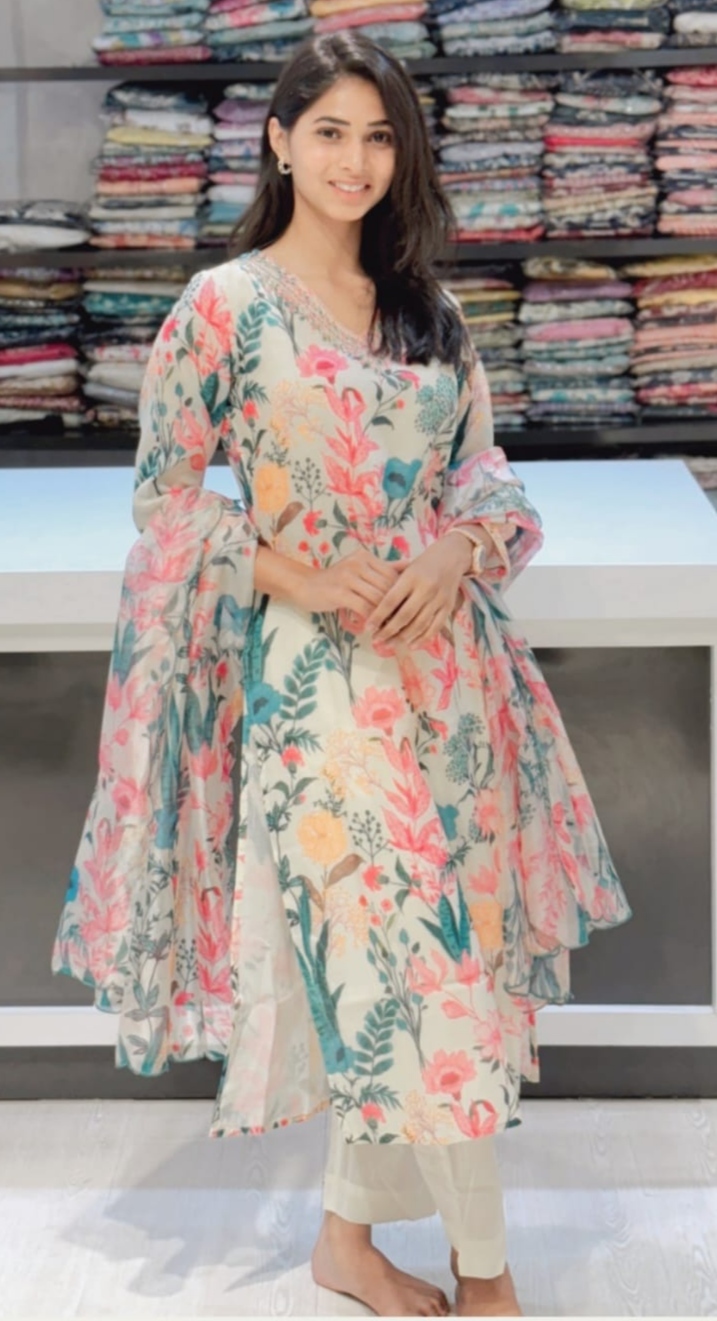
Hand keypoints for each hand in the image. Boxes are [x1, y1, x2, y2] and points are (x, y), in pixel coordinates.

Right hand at [295, 546, 406, 618]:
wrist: (305, 585)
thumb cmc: (335, 580)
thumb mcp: (360, 569)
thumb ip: (384, 567)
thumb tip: (410, 564)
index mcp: (365, 557)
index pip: (392, 575)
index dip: (402, 593)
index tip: (406, 609)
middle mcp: (358, 563)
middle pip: (387, 587)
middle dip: (396, 606)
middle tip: (403, 623)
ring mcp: (348, 577)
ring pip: (377, 598)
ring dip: (385, 616)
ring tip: (391, 628)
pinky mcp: (340, 592)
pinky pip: (364, 608)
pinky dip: (371, 620)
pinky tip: (373, 629)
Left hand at [363, 533, 471, 647]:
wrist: (452, 555)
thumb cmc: (423, 563)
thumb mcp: (406, 567)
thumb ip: (391, 584)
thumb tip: (370, 604)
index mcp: (411, 576)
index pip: (391, 600)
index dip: (378, 616)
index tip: (368, 627)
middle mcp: (426, 588)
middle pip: (404, 616)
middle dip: (388, 631)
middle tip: (375, 640)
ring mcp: (439, 599)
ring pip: (419, 625)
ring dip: (402, 638)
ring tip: (388, 644)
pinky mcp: (448, 607)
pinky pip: (435, 628)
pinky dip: (422, 639)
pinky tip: (410, 645)